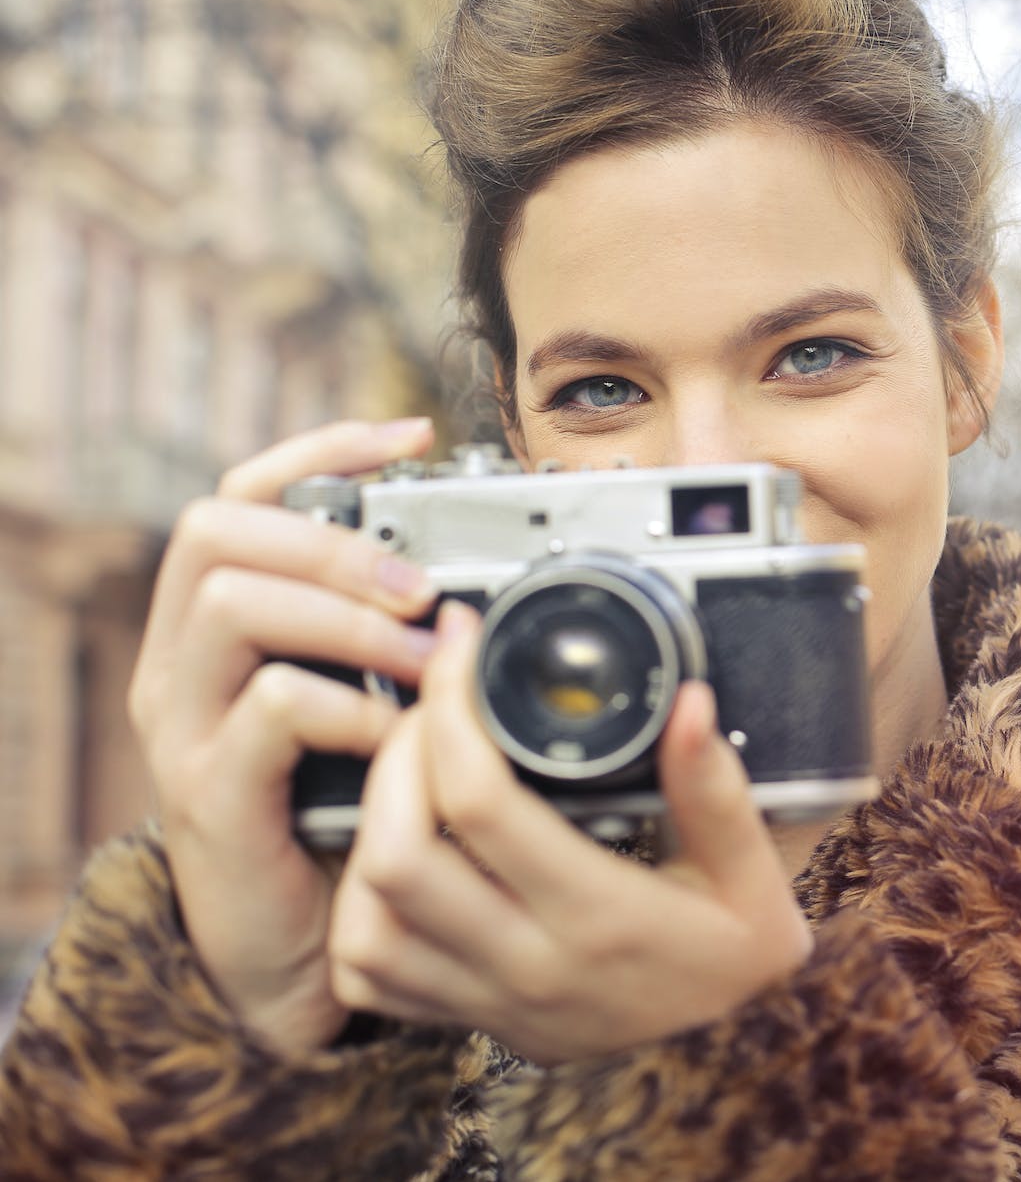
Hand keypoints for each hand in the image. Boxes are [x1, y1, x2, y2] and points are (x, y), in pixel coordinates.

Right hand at [128, 418, 440, 1055]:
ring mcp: (185, 726)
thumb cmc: (341, 815)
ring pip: (234, 606)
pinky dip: (347, 707)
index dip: (321, 447)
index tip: (411, 437)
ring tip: (427, 656)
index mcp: (218, 624)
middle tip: (422, 585)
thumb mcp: (364, 704)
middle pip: (218, 530)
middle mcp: (182, 661)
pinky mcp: (210, 794)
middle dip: (334, 540)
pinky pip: (269, 709)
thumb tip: (472, 569)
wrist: (297, 952)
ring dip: (349, 617)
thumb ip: (387, 638)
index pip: (241, 493)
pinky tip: (394, 734)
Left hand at [328, 601, 813, 1066]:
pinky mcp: (471, 1023)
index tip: (463, 647)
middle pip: (396, 855)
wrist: (732, 1066)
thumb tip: (687, 702)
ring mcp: (491, 1002)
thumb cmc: (740, 963)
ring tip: (407, 771)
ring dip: (367, 833)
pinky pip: (369, 979)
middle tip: (431, 703)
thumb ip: (716, 788)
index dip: (454, 710)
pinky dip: (360, 910)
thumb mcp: (753, 873)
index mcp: (600, 916)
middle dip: (392, 757)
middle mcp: (531, 965)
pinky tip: (397, 857)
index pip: (481, 804)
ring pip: (366, 923)